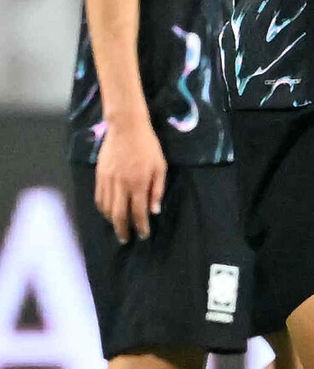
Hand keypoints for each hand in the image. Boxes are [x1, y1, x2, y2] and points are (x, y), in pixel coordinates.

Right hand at [95, 115, 166, 242]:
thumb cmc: (148, 146)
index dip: (141, 227)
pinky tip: (108, 213)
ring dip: (112, 222)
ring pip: (107, 209)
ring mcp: (108, 181)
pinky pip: (99, 199)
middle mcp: (121, 186)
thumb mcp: (160, 166)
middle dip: (123, 231)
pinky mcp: (99, 176)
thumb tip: (154, 211)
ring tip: (118, 228)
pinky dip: (103, 210)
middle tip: (126, 239)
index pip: (138, 213)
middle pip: (119, 216)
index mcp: (138, 183)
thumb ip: (158, 189)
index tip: (143, 235)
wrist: (126, 128)